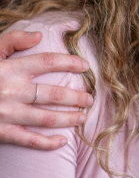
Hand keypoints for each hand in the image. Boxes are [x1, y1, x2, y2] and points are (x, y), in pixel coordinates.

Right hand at [0, 30, 92, 149]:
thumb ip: (13, 39)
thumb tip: (39, 35)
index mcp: (10, 69)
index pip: (48, 62)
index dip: (70, 63)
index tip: (86, 66)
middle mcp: (11, 91)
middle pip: (53, 93)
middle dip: (76, 96)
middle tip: (90, 98)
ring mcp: (6, 114)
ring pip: (46, 117)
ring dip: (69, 118)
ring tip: (83, 116)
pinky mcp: (0, 132)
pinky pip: (28, 140)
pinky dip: (47, 143)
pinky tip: (63, 141)